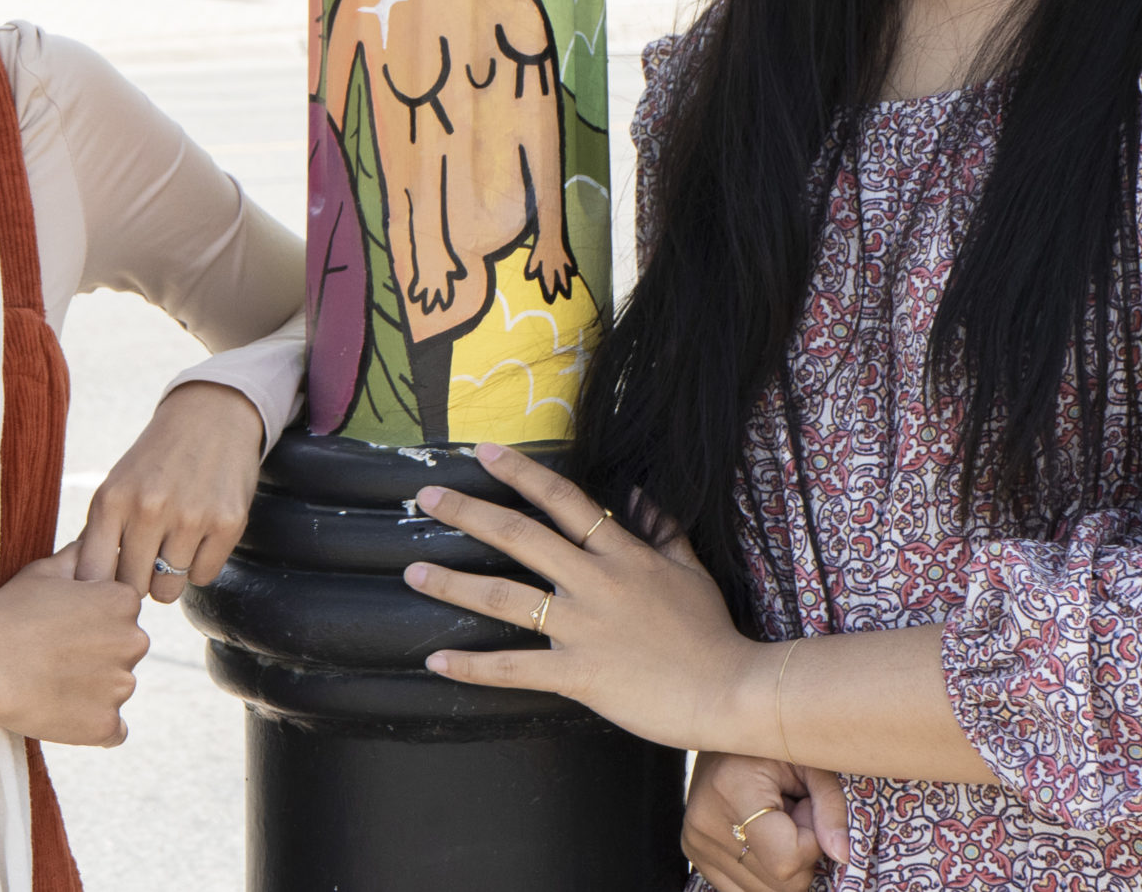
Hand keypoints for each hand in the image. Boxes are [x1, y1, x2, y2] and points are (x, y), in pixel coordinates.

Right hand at [0, 550, 146, 744]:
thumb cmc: (9, 612)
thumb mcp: (46, 570)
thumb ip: (81, 554)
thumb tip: (98, 540)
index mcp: (125, 602)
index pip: (123, 615)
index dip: (92, 622)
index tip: (64, 629)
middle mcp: (134, 642)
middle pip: (124, 651)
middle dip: (99, 655)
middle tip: (56, 658)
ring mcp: (120, 687)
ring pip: (117, 689)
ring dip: (94, 690)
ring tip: (52, 685)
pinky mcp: (104, 725)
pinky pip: (112, 731)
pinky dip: (94, 726)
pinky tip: (65, 714)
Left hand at [72, 381, 265, 602]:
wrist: (212, 415)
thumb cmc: (156, 460)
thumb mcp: (116, 485)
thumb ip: (97, 533)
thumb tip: (82, 586)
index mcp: (111, 500)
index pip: (93, 576)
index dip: (101, 585)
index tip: (112, 576)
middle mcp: (148, 508)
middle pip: (132, 588)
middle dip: (139, 580)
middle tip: (149, 558)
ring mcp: (190, 517)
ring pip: (168, 591)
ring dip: (171, 576)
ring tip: (174, 545)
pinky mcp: (228, 523)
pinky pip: (204, 577)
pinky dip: (201, 565)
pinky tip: (201, 536)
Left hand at [399, 441, 764, 753]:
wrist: (729, 690)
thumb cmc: (712, 632)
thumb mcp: (691, 569)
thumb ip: (663, 529)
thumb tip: (639, 493)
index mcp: (622, 554)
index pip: (564, 500)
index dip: (522, 472)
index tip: (485, 451)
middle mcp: (595, 582)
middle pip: (520, 536)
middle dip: (468, 513)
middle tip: (425, 497)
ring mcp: (583, 628)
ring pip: (505, 597)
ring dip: (453, 583)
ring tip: (412, 571)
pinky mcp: (578, 674)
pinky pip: (514, 669)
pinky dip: (472, 666)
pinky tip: (436, 659)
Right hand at [684, 752, 848, 891]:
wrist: (724, 727)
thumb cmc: (775, 739)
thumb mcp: (810, 761)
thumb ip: (831, 807)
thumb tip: (843, 856)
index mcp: (731, 789)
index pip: (786, 861)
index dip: (811, 841)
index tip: (806, 805)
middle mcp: (704, 823)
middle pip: (779, 883)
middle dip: (801, 855)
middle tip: (793, 811)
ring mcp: (696, 843)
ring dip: (783, 863)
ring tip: (776, 821)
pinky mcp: (695, 855)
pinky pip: (745, 890)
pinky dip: (764, 870)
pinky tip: (761, 836)